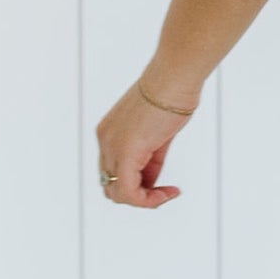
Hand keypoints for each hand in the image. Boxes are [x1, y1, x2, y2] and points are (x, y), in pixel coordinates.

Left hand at [95, 77, 198, 207]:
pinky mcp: (124, 153)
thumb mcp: (157, 132)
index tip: (163, 183)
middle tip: (165, 192)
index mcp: (109, 132)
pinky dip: (149, 199)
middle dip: (139, 194)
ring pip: (118, 193)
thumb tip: (151, 178)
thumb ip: (150, 156)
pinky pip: (129, 191)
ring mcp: (111, 147)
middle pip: (112, 185)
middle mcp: (104, 141)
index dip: (139, 183)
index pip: (115, 171)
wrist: (175, 78)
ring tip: (168, 193)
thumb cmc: (172, 96)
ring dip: (144, 199)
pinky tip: (169, 192)